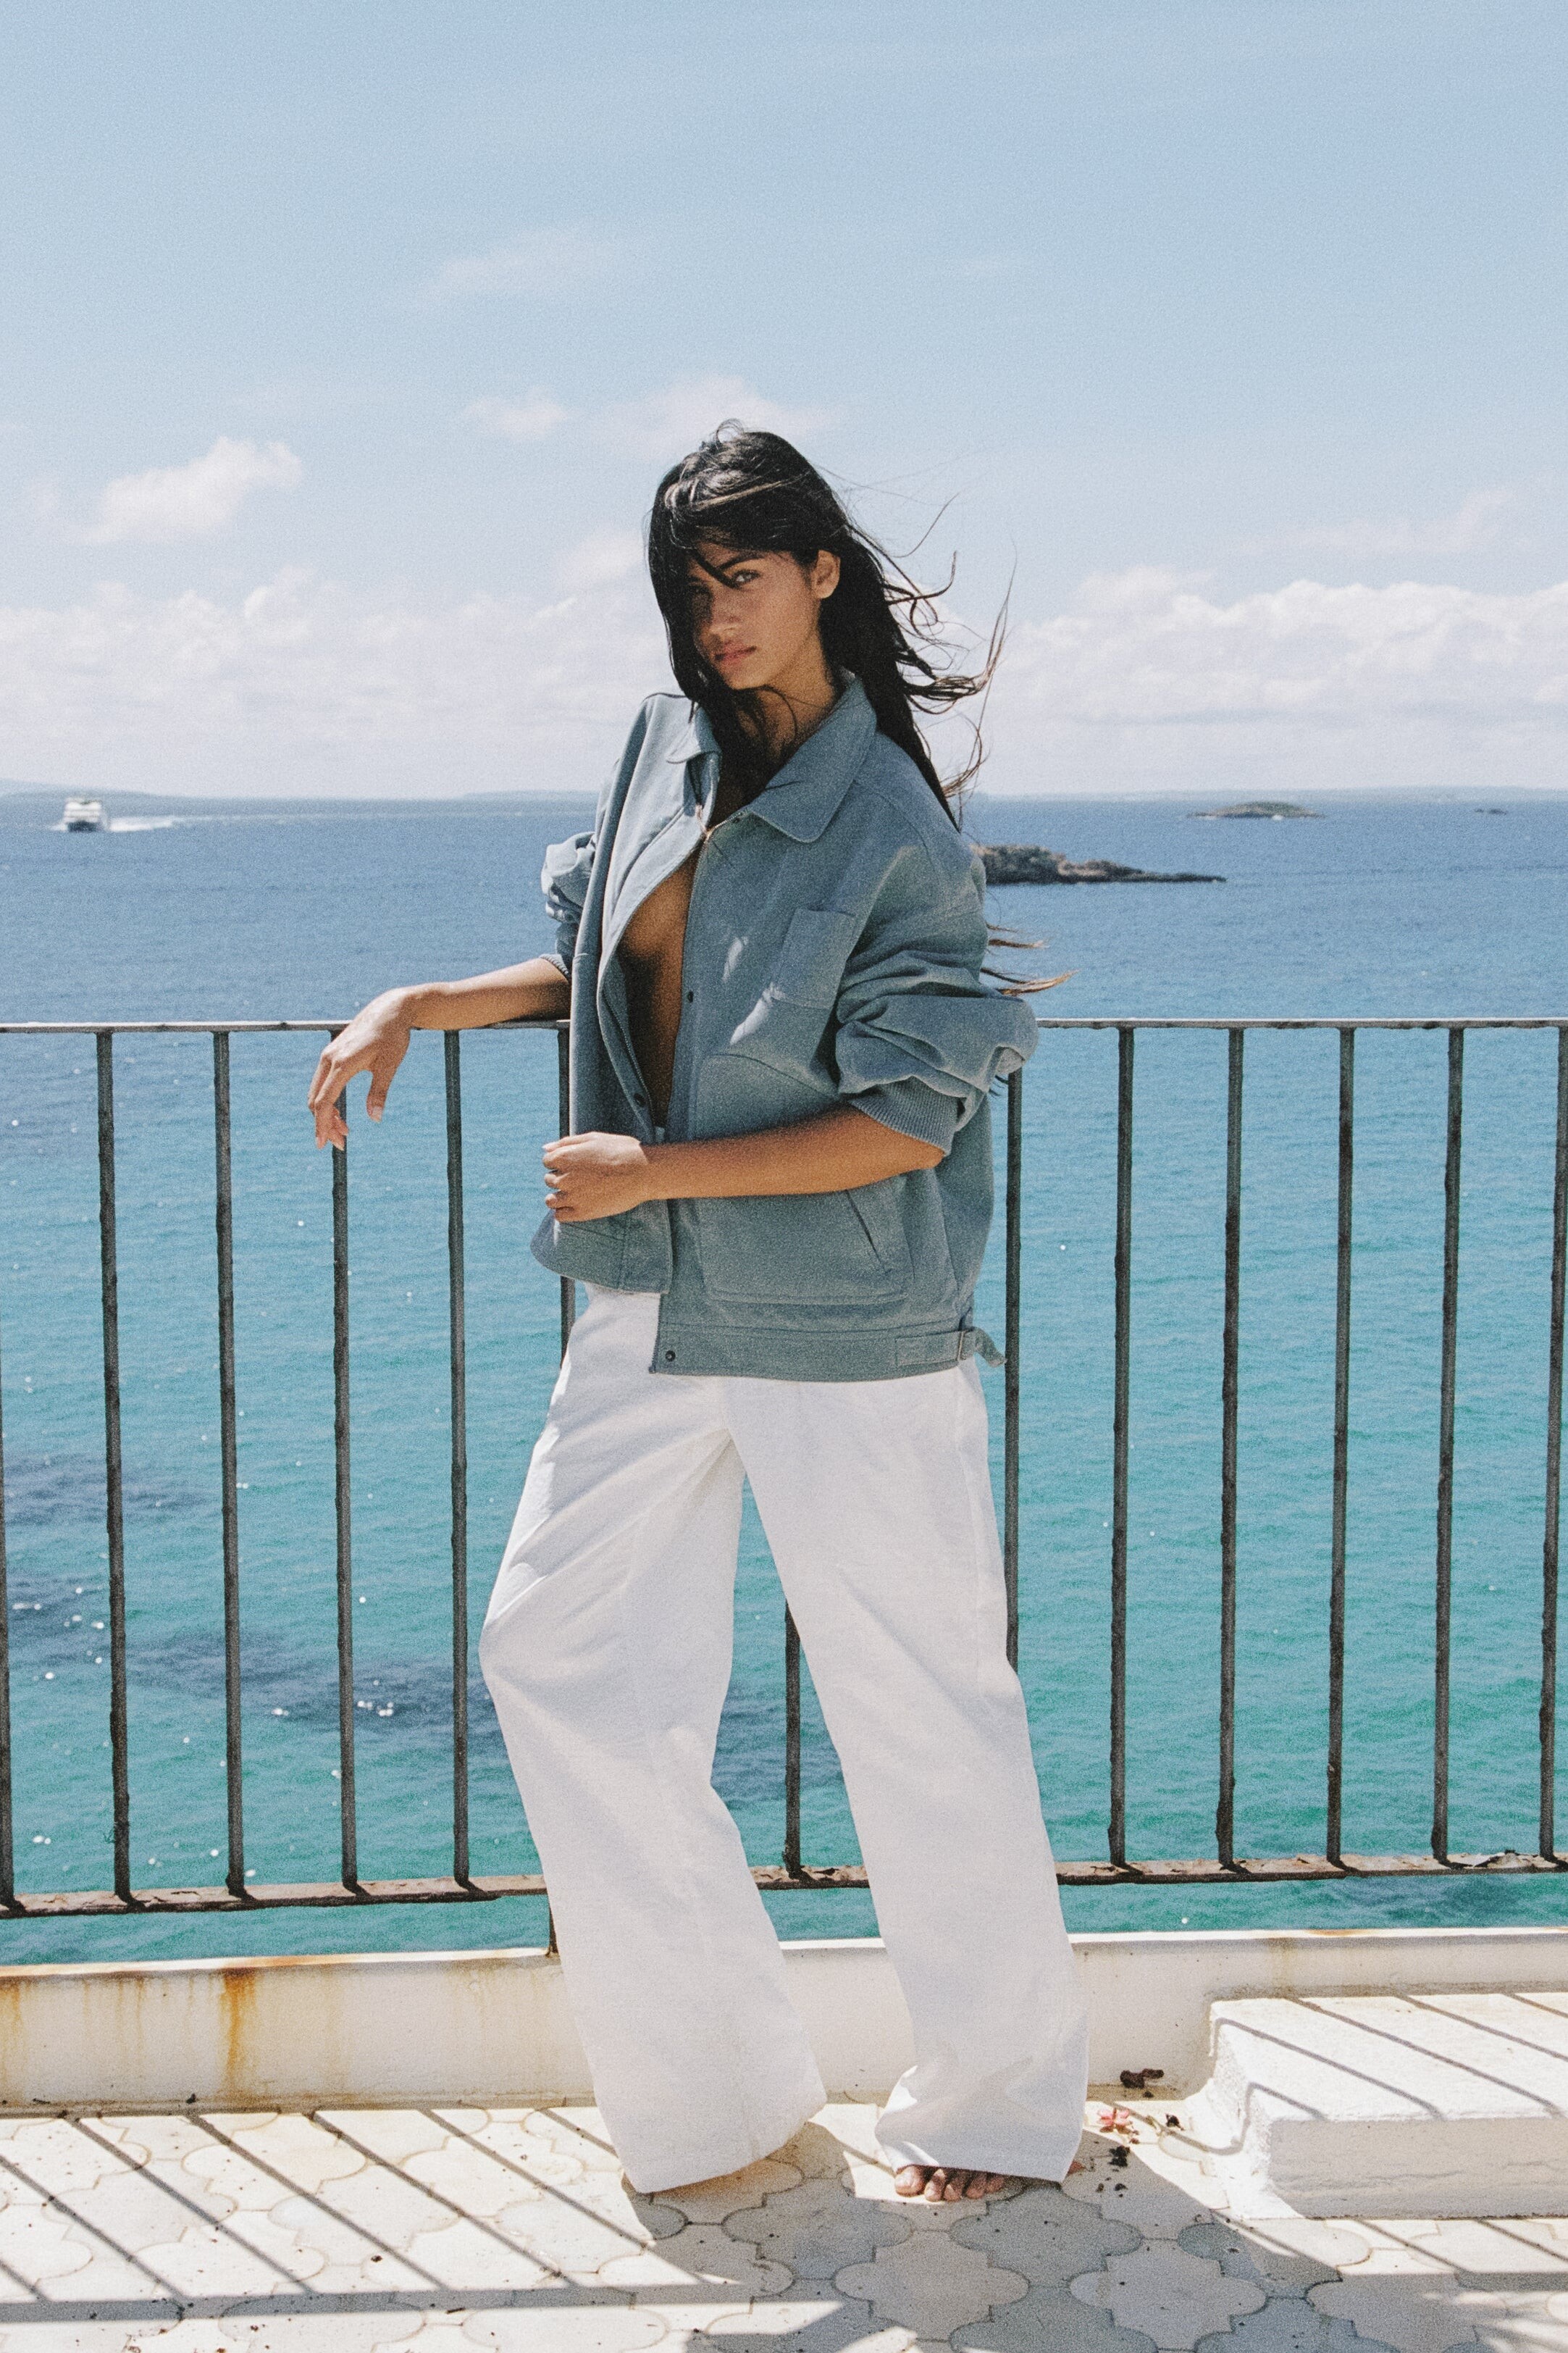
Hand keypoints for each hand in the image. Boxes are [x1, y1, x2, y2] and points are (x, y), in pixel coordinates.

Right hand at [307, 991, 413, 1148]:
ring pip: (317, 1092)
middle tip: (341, 1144)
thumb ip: (379, 1092)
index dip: (322, 1124)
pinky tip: (340, 1112)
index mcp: (342, 1063)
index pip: (324, 1101)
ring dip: (326, 1114)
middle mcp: (329, 1059)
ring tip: (344, 1131)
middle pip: (316, 1099)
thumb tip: (375, 1119)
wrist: (390, 1010)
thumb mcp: (390, 1065)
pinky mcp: (332, 1055)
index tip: (323, 1145)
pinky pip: (322, 1083)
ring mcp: (328, 1056)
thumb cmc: (393, 1037)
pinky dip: (327, 1100)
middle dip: (325, 1124)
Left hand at [543, 1131, 654, 1221]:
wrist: (643, 1171)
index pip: (547, 1161)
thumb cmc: (621, 1150)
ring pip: (551, 1200)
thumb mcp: (593, 1138)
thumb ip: (566, 1143)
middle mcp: (564, 1178)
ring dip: (558, 1196)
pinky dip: (563, 1212)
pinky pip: (560, 1216)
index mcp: (565, 1157)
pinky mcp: (583, 1213)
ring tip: (575, 1194)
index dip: (560, 1161)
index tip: (576, 1164)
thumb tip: (545, 1148)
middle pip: (549, 1180)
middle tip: (583, 1177)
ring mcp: (573, 1197)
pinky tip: (576, 1206)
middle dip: (561, 1177)